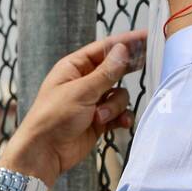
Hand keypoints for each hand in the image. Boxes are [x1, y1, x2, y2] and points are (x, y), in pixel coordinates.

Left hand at [0, 30, 145, 189]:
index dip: (125, 42)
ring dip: (114, 106)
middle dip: (127, 71)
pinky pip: (118, 114)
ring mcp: (92, 102)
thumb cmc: (53, 118)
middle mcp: (84, 82)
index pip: (104, 49)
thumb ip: (105, 73)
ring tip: (100, 117)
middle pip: (114, 69)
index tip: (146, 37)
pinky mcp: (98, 121)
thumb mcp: (80, 92)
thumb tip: (122, 50)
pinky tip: (120, 124)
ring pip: (119, 95)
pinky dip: (121, 118)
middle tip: (146, 64)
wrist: (44, 153)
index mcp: (74, 67)